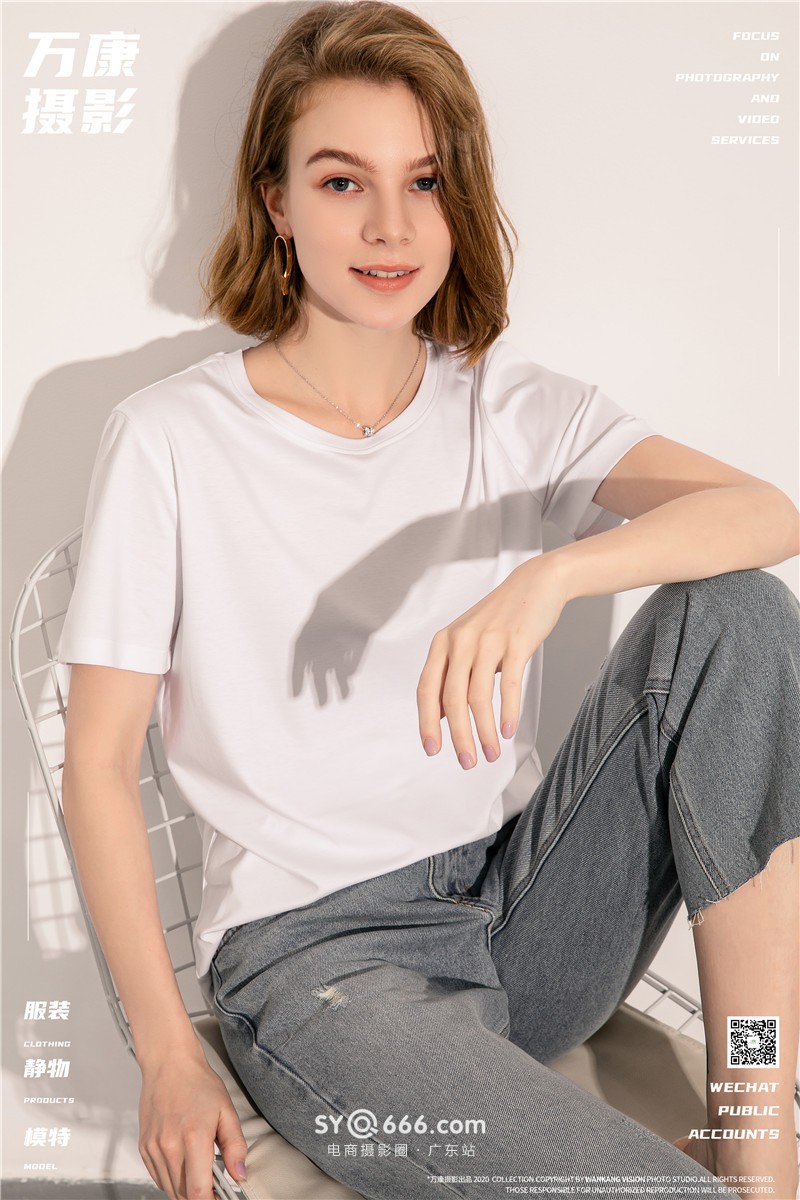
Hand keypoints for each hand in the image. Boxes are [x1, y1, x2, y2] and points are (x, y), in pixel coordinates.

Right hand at [138, 1049, 247, 1199]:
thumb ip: (235, 1146)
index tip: (219, 1198)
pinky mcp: (144, 1147)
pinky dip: (172, 1180)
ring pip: (169, 1189)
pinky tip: (184, 1167)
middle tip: (214, 1186)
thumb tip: (239, 1174)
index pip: (198, 1192)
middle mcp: (169, 1146)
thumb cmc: (197, 1083)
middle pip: (183, 1195)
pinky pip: (158, 1177)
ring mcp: (153, 1148)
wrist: (169, 1064)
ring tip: (200, 1174)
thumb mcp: (226, 1111)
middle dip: (200, 1197)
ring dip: (186, 1191)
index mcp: (193, 1137)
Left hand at [416, 555, 567, 767]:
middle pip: (452, 699)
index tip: (432, 749)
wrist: (535, 583)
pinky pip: (509, 685)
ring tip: (490, 753)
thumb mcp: (467, 640)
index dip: (427, 723)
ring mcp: (488, 641)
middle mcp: (461, 641)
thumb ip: (453, 673)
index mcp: (443, 643)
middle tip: (466, 761)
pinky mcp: (516, 642)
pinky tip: (508, 730)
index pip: (427, 690)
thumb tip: (441, 714)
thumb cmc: (501, 617)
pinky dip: (507, 712)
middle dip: (458, 736)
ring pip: (478, 697)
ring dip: (484, 731)